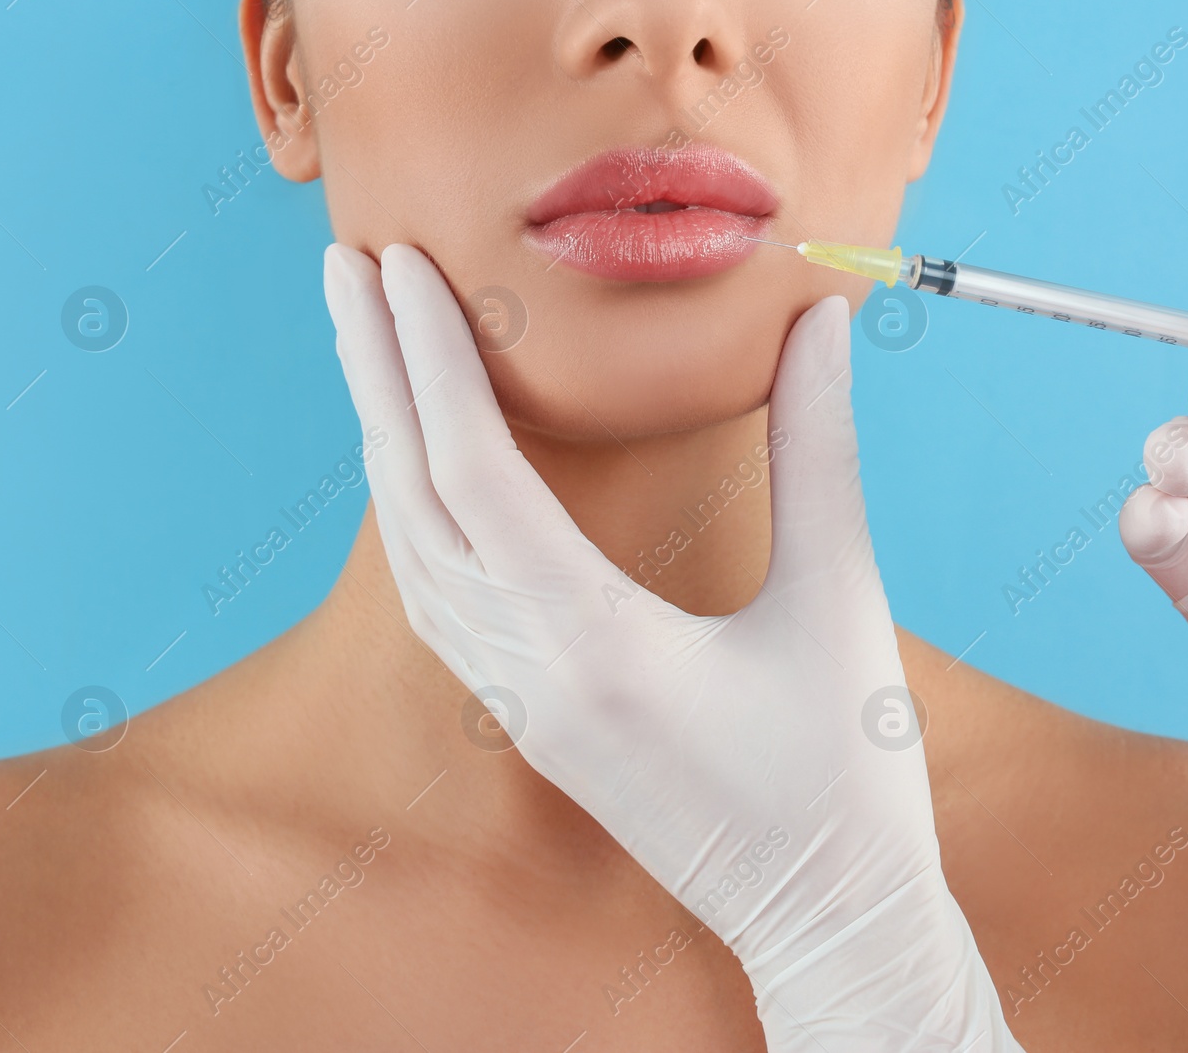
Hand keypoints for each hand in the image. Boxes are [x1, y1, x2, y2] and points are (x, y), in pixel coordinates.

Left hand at [324, 243, 1022, 1051]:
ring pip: (414, 556)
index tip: (402, 267)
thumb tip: (819, 328)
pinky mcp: (534, 722)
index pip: (477, 474)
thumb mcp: (840, 604)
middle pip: (415, 503)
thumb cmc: (846, 778)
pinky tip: (418, 472)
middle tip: (342, 266)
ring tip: (371, 345)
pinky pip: (441, 604)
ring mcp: (521, 708)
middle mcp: (532, 678)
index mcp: (598, 645)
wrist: (828, 919)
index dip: (435, 360)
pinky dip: (416, 518)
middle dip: (373, 377)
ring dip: (385, 442)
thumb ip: (820, 454)